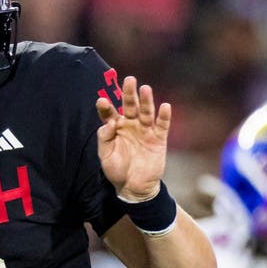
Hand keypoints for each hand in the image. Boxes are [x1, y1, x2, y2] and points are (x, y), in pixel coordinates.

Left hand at [95, 76, 171, 201]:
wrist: (134, 187)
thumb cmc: (117, 170)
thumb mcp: (105, 157)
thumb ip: (104, 138)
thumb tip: (109, 123)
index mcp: (115, 127)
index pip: (110, 113)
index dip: (106, 107)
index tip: (102, 101)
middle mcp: (130, 125)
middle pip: (130, 106)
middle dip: (129, 94)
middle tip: (129, 80)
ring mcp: (145, 130)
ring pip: (146, 112)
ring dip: (146, 100)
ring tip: (145, 88)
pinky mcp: (158, 138)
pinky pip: (162, 125)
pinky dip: (164, 116)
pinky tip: (164, 106)